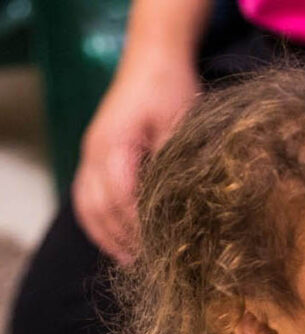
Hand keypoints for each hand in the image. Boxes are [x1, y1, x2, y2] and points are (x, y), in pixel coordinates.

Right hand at [71, 58, 198, 262]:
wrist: (152, 61)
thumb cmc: (171, 89)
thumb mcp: (182, 122)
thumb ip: (176, 160)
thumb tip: (183, 203)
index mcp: (115, 144)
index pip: (122, 196)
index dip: (140, 226)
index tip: (164, 249)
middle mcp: (94, 152)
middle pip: (100, 207)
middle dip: (126, 239)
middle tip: (154, 266)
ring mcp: (90, 155)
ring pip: (88, 208)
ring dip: (109, 238)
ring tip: (134, 264)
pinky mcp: (95, 159)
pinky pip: (86, 199)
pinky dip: (100, 225)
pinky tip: (120, 245)